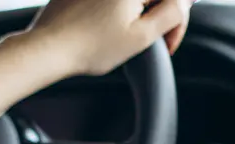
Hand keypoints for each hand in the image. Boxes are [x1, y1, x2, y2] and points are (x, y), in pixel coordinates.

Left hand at [32, 0, 192, 76]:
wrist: (47, 48)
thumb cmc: (89, 46)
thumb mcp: (140, 36)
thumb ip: (171, 13)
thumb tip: (187, 0)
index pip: (173, 0)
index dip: (176, 23)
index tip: (167, 44)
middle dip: (156, 16)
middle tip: (145, 41)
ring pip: (134, 1)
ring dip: (137, 13)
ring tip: (121, 36)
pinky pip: (112, 1)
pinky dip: (117, 10)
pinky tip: (106, 28)